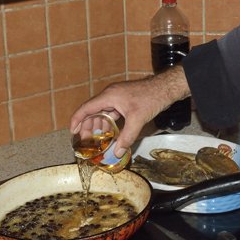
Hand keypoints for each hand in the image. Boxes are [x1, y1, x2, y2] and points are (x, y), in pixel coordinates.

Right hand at [69, 66, 190, 155]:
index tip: (72, 132)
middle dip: (88, 126)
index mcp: (109, 96)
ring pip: (103, 112)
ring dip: (99, 125)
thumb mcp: (137, 120)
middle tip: (87, 141)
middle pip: (92, 111)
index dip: (77, 120)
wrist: (166, 87)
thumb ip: (126, 137)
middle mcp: (110, 95)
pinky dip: (109, 122)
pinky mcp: (125, 100)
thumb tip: (117, 152)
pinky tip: (111, 133)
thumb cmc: (151, 98)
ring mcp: (118, 97)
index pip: (86, 108)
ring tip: (98, 140)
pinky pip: (112, 112)